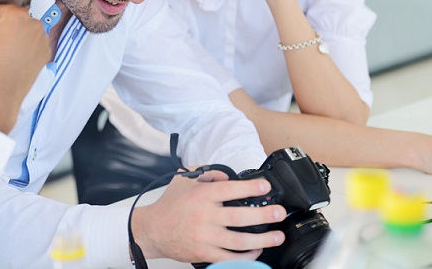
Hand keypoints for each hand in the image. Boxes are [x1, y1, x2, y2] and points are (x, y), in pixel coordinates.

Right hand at [0, 0, 49, 133]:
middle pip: (9, 18)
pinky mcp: (45, 53)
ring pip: (20, 30)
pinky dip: (22, 49)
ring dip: (10, 38)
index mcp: (18, 14)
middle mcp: (36, 24)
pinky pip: (30, 43)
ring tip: (1, 56)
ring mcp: (43, 40)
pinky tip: (12, 61)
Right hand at [131, 169, 285, 262]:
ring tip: (277, 237)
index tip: (265, 186)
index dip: (251, 187)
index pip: (230, 189)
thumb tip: (227, 176)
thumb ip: (207, 173)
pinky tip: (256, 251)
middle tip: (279, 213)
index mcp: (201, 196)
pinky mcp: (204, 254)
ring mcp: (205, 237)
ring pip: (239, 241)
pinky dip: (246, 257)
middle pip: (240, 217)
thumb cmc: (169, 205)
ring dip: (263, 240)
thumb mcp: (183, 179)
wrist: (152, 230)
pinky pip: (230, 258)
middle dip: (264, 215)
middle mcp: (204, 216)